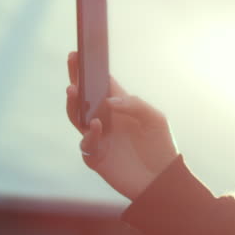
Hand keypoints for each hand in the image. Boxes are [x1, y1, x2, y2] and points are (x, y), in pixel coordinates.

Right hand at [66, 51, 178, 200]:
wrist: (162, 181)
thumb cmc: (161, 146)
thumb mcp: (155, 119)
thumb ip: (134, 105)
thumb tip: (109, 100)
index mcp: (120, 107)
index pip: (102, 85)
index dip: (92, 70)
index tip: (82, 54)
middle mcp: (106, 120)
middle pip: (84, 98)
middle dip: (76, 78)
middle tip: (71, 61)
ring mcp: (99, 138)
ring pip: (77, 118)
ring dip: (74, 104)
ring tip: (73, 90)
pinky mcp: (97, 157)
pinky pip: (86, 144)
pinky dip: (91, 135)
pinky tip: (97, 127)